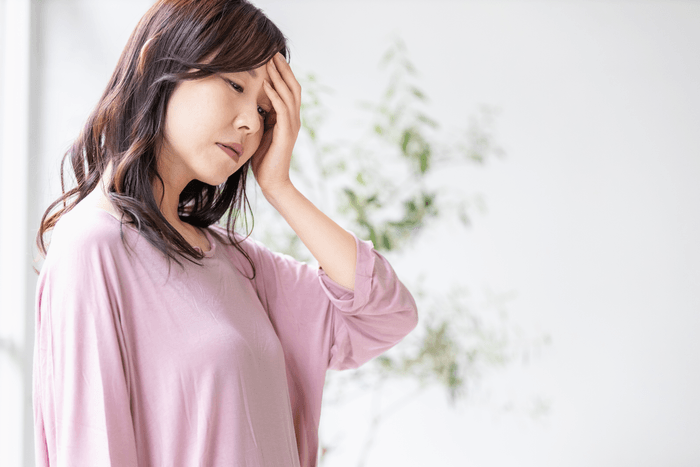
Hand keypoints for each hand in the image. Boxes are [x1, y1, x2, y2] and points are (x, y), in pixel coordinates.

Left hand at [251, 53, 301, 195]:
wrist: (272, 182)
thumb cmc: (264, 160)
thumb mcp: (262, 132)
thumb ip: (261, 117)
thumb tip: (250, 103)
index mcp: (288, 118)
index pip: (288, 89)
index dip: (282, 72)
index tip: (270, 56)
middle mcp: (293, 119)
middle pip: (293, 87)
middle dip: (283, 69)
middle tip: (272, 51)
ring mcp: (292, 126)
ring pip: (289, 95)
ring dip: (279, 78)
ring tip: (269, 63)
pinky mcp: (286, 134)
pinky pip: (282, 110)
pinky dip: (275, 96)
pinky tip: (266, 85)